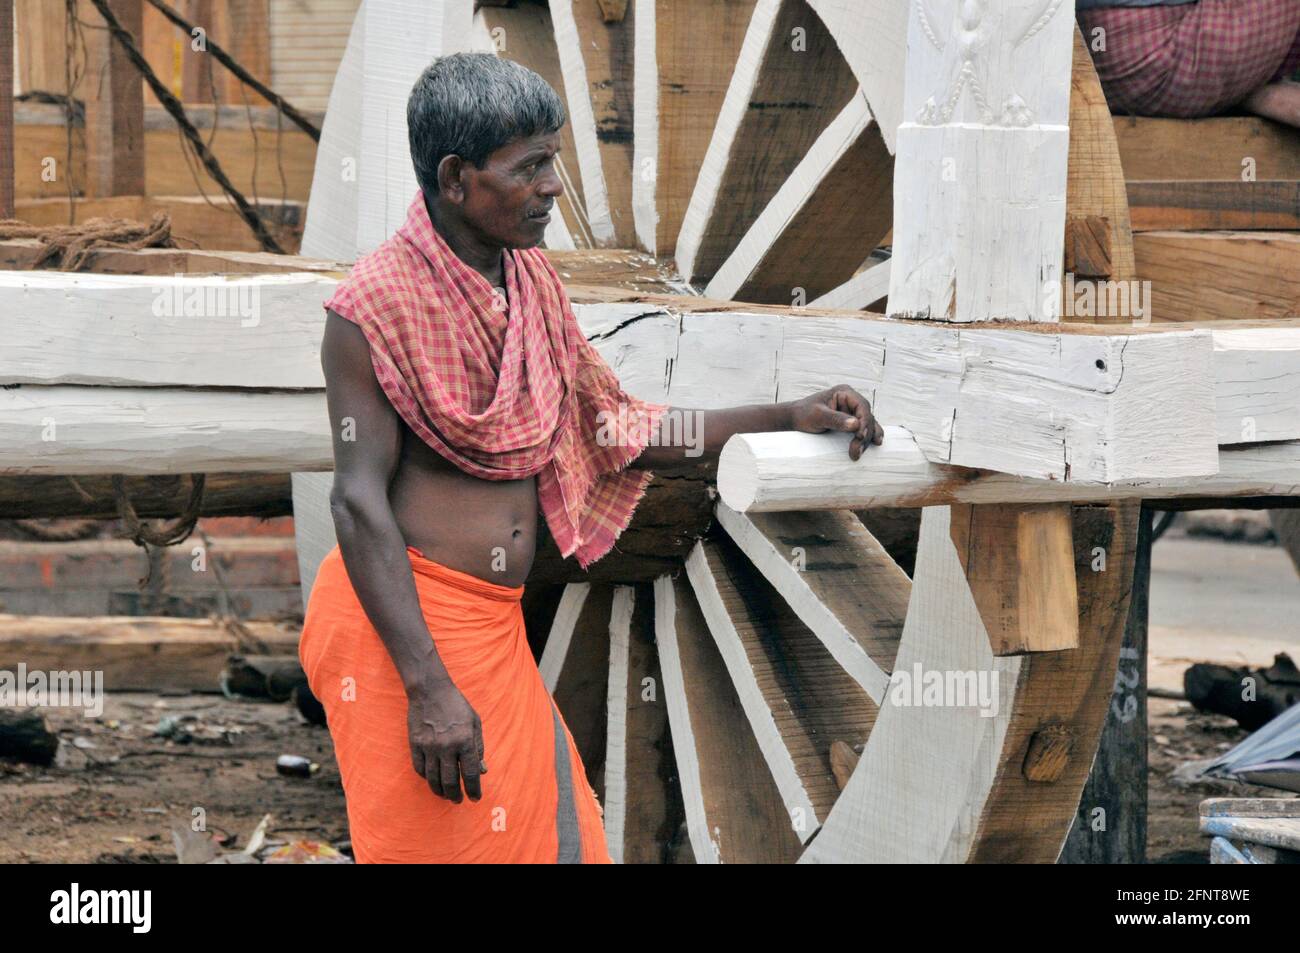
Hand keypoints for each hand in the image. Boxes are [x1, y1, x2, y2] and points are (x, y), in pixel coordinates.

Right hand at [406, 679, 485, 803]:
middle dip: (455, 795)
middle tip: (458, 800)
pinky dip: (426, 778)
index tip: (475, 798)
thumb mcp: (475, 723)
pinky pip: (420, 769)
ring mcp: (429, 746)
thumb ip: (479, 747)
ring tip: (446, 795)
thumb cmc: (457, 705)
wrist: (431, 690)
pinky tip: (432, 780)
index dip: (473, 789)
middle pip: (450, 781)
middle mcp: (447, 746)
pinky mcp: (415, 744)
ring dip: (440, 791)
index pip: (470, 773)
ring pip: (433, 779)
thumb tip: (482, 771)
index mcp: (465, 740)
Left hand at [789, 384, 883, 461]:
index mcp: (845, 393)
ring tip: (860, 453)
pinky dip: (868, 438)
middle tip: (856, 451)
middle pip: (866, 417)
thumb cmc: (803, 414)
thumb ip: (836, 419)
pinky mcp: (851, 422)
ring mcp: (852, 412)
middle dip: (864, 435)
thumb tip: (856, 424)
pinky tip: (873, 445)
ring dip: (867, 439)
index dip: (864, 422)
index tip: (860, 436)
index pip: (862, 407)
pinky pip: (864, 429)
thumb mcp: (818, 416)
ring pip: (868, 425)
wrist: (795, 420)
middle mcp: (851, 401)